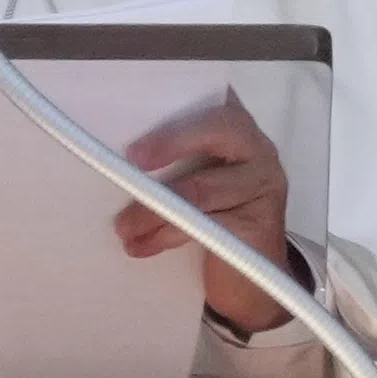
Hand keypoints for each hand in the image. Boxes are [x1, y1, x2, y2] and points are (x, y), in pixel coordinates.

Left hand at [117, 96, 297, 331]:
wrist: (249, 280)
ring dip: (152, 208)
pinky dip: (165, 235)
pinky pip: (206, 225)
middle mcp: (257, 147)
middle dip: (170, 141)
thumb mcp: (194, 179)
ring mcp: (263, 185)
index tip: (138, 106)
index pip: (211, 97)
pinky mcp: (259, 224)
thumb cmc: (213, 217)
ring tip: (121, 226)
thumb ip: (172, 159)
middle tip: (132, 158)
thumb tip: (112, 151)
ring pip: (201, 188)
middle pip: (217, 128)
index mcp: (237, 126)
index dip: (179, 98)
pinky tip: (140, 245)